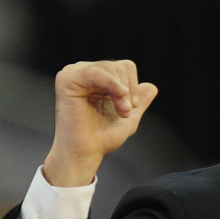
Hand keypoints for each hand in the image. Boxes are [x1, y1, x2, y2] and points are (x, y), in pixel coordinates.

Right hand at [43, 60, 158, 186]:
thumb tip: (152, 87)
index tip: (132, 107)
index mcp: (96, 78)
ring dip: (122, 92)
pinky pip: (97, 72)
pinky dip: (113, 84)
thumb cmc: (102, 137)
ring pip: (111, 68)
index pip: (124, 67)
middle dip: (129, 90)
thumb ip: (139, 100)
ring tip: (121, 111)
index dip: (133, 86)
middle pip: (120, 66)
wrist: (86, 152)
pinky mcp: (67, 79)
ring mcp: (74, 74)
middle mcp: (84, 72)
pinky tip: (119, 99)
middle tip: (125, 112)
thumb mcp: (129, 116)